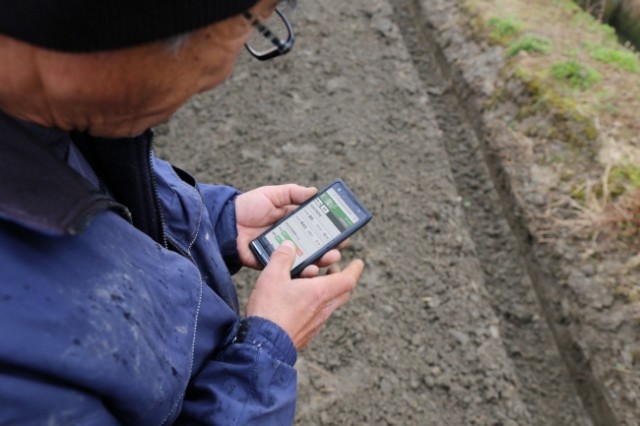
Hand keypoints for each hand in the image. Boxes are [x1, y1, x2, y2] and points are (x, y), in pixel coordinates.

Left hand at [235, 184, 341, 276]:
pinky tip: (309, 270)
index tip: (345, 233)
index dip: (331, 231)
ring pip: (304, 260)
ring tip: (327, 260)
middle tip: (338, 250)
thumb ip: (292, 193)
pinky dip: (298, 271)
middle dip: (329, 250)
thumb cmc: (248, 206)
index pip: (317, 228)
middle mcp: (290, 239)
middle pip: (314, 247)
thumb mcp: (272, 194)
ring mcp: (281, 253)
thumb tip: (314, 192)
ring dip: (318, 262)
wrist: (225, 222)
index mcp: (293, 223)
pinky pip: (286, 270)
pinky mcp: (270, 264)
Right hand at [245, 241, 364, 349]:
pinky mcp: (307, 333)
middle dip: (339, 278)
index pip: (348, 279)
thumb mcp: (272, 277)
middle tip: (330, 270)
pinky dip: (314, 306)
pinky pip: (318, 316)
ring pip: (330, 305)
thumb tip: (289, 246)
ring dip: (325, 292)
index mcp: (320, 293)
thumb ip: (282, 258)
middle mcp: (323, 309)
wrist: (264, 346)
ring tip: (310, 283)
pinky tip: (298, 303)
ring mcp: (316, 323)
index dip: (354, 269)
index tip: (357, 263)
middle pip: (342, 292)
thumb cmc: (270, 311)